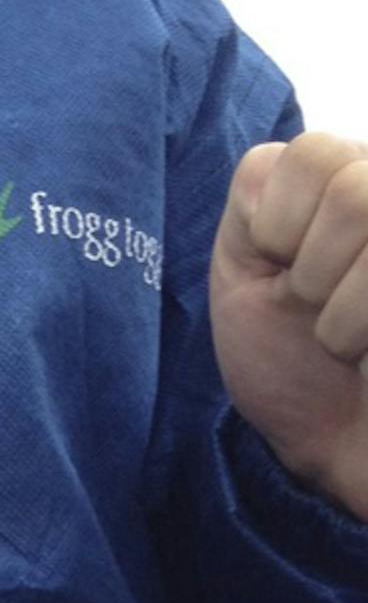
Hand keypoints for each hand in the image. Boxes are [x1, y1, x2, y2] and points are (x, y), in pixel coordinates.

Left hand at [209, 134, 367, 519]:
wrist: (341, 451)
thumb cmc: (295, 366)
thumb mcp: (246, 269)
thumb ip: (258, 191)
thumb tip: (294, 155)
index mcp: (361, 182)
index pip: (311, 152)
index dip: (276, 226)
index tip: (285, 275)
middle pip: (351, 188)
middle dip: (311, 271)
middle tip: (323, 313)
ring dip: (341, 309)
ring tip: (353, 340)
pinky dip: (364, 331)